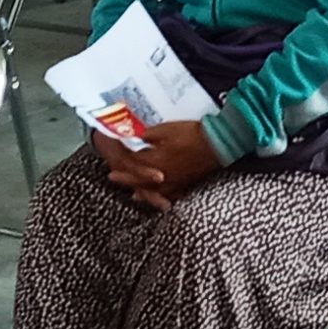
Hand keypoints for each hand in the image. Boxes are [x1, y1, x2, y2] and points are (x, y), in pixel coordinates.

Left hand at [95, 118, 218, 206]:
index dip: (121, 167)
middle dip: (126, 181)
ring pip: (153, 192)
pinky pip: (169, 194)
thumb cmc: (190, 135)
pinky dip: (161, 197)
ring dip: (141, 192)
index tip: (111, 169)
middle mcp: (161, 177)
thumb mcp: (165, 130)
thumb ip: (148, 136)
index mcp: (154, 162)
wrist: (216, 143)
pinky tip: (159, 199)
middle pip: (140, 182)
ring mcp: (174, 182)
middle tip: (113, 179)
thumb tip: (137, 139)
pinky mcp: (185, 183)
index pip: (133, 167)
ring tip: (133, 194)